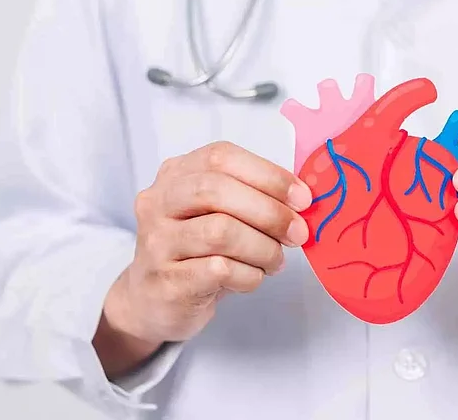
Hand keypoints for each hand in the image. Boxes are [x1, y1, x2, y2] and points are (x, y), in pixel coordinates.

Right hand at [93, 141, 311, 377]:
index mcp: (176, 174)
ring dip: (263, 248)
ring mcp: (157, 242)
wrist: (154, 302)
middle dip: (269, 212)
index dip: (268, 175)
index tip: (303, 198)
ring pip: (220, 232)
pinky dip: (249, 275)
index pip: (221, 157)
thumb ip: (253, 197)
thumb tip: (302, 199)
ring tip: (275, 261)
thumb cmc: (198, 252)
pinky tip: (253, 277)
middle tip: (298, 233)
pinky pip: (219, 270)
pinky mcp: (165, 281)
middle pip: (216, 190)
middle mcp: (159, 202)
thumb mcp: (220, 214)